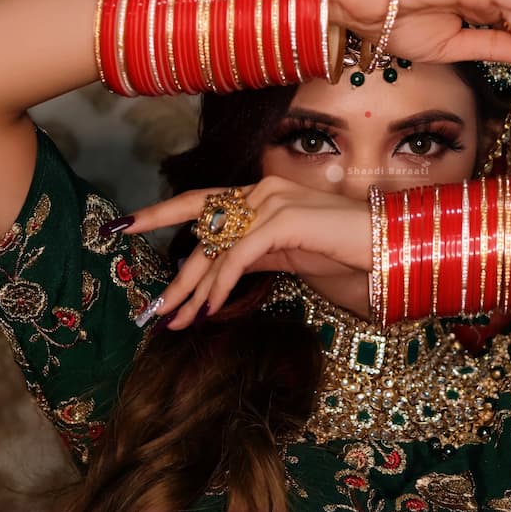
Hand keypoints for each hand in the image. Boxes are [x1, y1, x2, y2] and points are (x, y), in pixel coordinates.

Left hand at [117, 175, 371, 328]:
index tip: (123, 226)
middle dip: (177, 276)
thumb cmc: (345, 253)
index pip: (200, 201)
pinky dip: (221, 284)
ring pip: (216, 248)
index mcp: (260, 194)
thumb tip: (218, 273)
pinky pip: (239, 255)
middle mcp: (261, 191)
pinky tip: (212, 309)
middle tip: (155, 310)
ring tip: (177, 321)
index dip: (160, 212)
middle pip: (202, 232)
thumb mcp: (288, 255)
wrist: (388, 248)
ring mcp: (272, 201)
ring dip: (195, 290)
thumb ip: (253, 254)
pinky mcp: (283, 219)